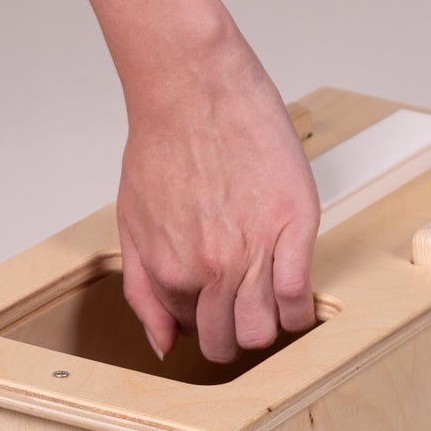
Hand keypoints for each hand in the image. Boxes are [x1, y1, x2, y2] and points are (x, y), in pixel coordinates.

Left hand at [116, 33, 319, 364]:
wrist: (192, 84)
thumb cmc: (163, 141)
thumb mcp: (132, 224)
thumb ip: (143, 291)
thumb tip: (164, 346)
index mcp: (170, 272)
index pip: (192, 332)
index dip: (204, 319)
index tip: (214, 303)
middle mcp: (210, 270)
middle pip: (231, 342)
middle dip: (235, 331)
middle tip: (242, 305)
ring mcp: (253, 250)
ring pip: (266, 330)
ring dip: (268, 324)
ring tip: (268, 300)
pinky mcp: (292, 226)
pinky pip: (298, 297)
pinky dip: (298, 308)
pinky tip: (294, 298)